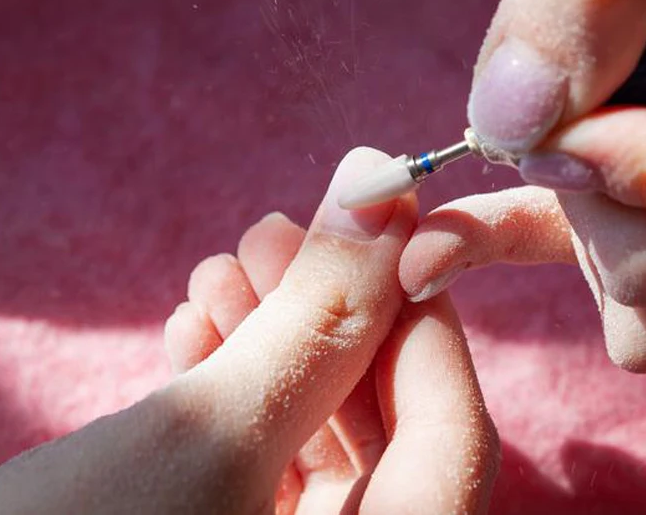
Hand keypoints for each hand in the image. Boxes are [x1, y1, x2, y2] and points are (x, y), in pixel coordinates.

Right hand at [0, 148, 498, 513]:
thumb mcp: (206, 436)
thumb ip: (316, 317)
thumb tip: (382, 184)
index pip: (454, 442)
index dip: (422, 320)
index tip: (381, 223)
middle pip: (380, 431)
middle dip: (326, 320)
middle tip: (269, 234)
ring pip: (313, 437)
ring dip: (271, 344)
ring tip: (215, 275)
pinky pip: (257, 462)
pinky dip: (232, 391)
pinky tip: (192, 332)